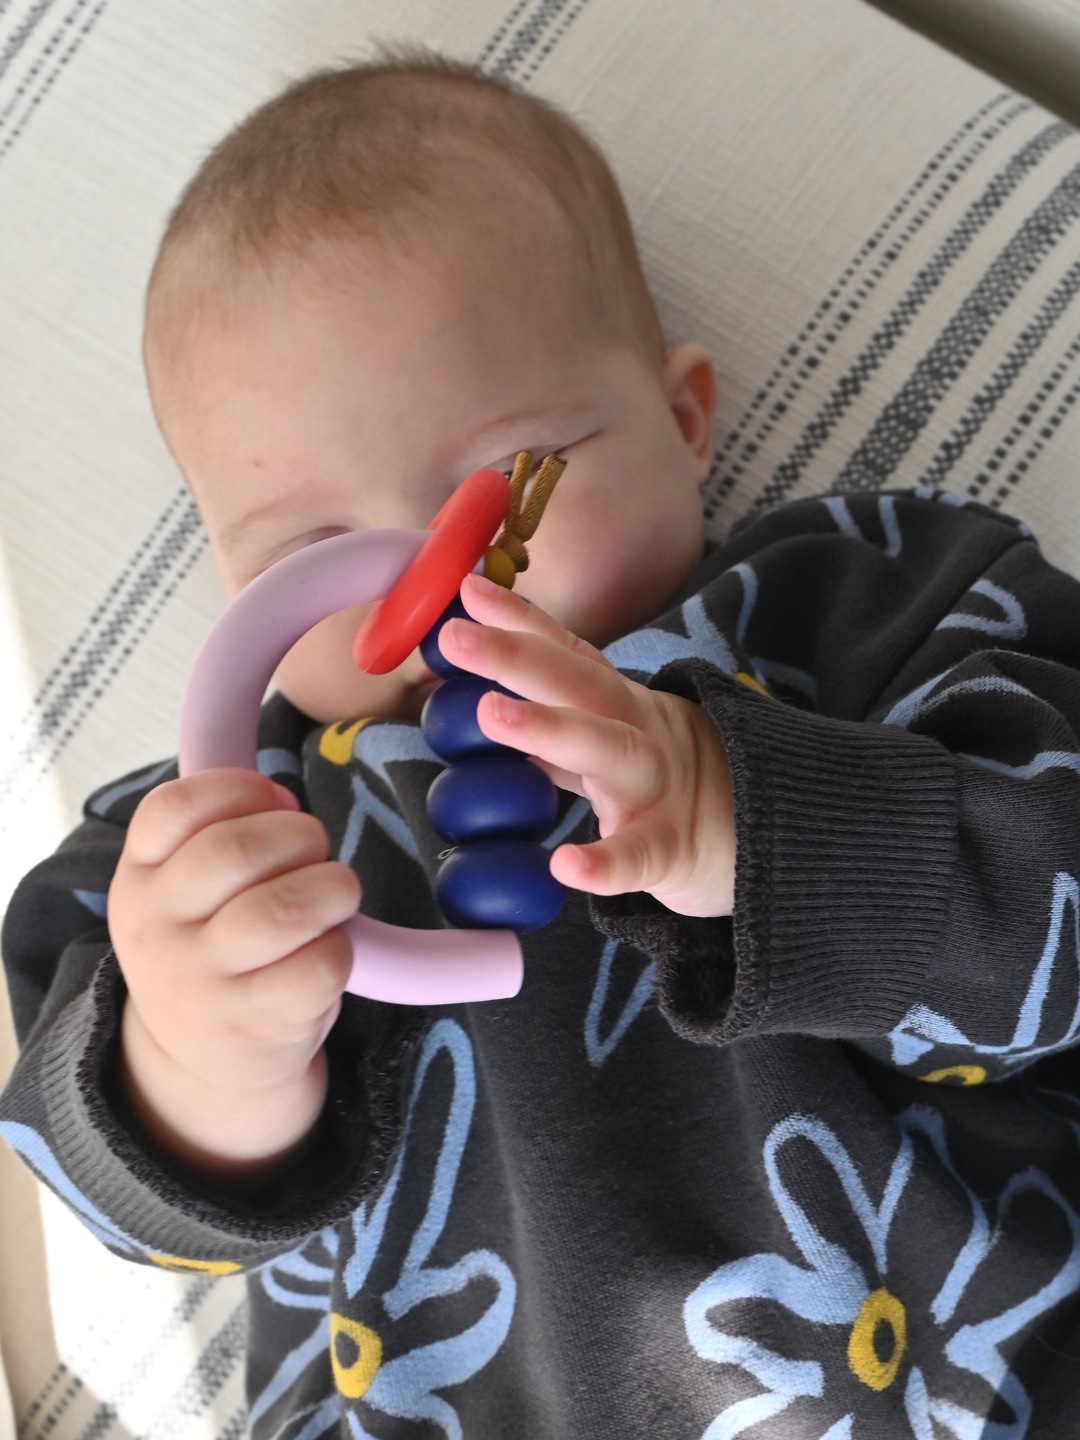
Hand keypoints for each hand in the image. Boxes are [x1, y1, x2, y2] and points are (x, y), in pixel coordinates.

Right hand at [109, 769, 359, 1183]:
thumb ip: (220, 832)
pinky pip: (320, 965)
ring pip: (284, 908)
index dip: (238, 787)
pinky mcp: (255, 1025)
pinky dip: (341, 947)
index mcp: (139, 881)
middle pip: (236, 851)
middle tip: (315, 850)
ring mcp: (203, 984)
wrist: (205, 1062)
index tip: (273, 799)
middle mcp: (158, 931)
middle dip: (301, 834)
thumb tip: (282, 798)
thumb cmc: (214, 950)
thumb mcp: (186, 891)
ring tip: (336, 893)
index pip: (173, 808)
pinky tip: (328, 950)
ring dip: (333, 886)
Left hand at [441, 573, 734, 917]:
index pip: (568, 652)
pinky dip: (606, 861)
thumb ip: (557, 717)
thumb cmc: (665, 784)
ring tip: (490, 714)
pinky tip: (566, 866)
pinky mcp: (673, 849)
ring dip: (550, 727)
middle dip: (517, 655)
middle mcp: (640, 732)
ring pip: (610, 750)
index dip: (520, 620)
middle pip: (581, 684)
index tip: (467, 591)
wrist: (763, 839)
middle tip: (455, 637)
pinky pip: (640, 855)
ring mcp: (659, 787)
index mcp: (620, 704)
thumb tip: (480, 694)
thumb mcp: (613, 736)